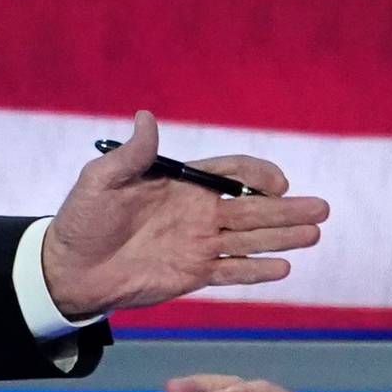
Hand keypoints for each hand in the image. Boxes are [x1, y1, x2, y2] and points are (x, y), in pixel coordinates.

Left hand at [41, 112, 328, 317]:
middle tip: (322, 209)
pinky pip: (231, 271)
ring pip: (250, 238)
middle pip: (253, 207)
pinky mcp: (192, 275)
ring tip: (315, 234)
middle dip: (288, 208)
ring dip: (283, 237)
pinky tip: (283, 268)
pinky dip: (256, 270)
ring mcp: (198, 245)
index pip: (231, 172)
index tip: (279, 183)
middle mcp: (197, 213)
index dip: (258, 174)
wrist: (69, 270)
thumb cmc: (81, 220)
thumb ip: (131, 155)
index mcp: (182, 184)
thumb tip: (145, 117)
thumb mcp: (100, 182)